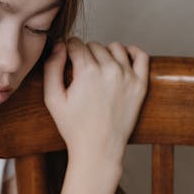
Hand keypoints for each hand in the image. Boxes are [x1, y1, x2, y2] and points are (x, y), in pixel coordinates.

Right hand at [43, 37, 148, 165]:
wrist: (99, 149)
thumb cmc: (74, 128)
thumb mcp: (52, 99)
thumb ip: (52, 68)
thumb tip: (59, 45)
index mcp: (87, 72)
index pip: (76, 44)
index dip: (68, 50)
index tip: (67, 59)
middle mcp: (110, 70)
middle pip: (94, 46)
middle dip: (85, 54)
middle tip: (81, 72)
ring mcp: (128, 77)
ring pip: (115, 47)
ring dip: (105, 52)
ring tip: (98, 67)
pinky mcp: (140, 85)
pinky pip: (141, 56)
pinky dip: (131, 52)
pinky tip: (122, 58)